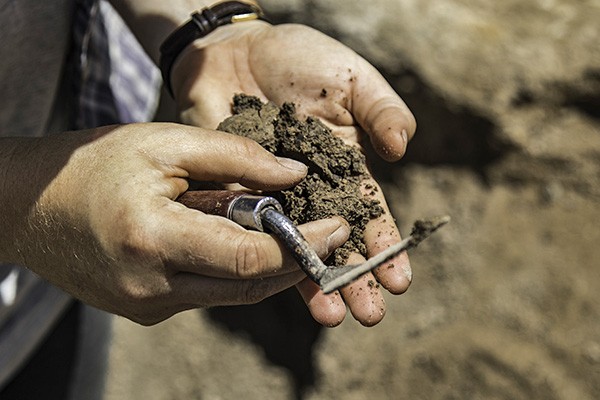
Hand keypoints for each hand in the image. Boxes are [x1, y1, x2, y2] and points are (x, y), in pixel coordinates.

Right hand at [2, 123, 349, 324]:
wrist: (30, 206)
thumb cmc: (95, 165)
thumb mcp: (165, 142)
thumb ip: (235, 157)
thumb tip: (294, 174)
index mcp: (153, 239)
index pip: (250, 259)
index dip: (303, 246)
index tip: (339, 226)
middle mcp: (151, 287)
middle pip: (250, 286)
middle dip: (298, 260)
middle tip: (328, 232)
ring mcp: (148, 307)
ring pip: (233, 294)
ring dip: (269, 266)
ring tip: (290, 232)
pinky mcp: (147, 311)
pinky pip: (209, 294)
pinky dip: (235, 270)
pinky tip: (243, 241)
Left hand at [170, 22, 415, 325]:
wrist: (237, 52)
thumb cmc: (301, 59)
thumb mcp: (350, 79)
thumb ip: (380, 109)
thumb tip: (402, 148)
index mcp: (348, 167)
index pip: (370, 215)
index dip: (385, 247)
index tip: (399, 280)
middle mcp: (314, 191)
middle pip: (337, 241)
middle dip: (354, 277)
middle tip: (370, 315)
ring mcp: (275, 197)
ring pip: (296, 247)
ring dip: (313, 281)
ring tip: (331, 316)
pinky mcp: (237, 194)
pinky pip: (251, 230)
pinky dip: (263, 256)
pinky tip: (273, 283)